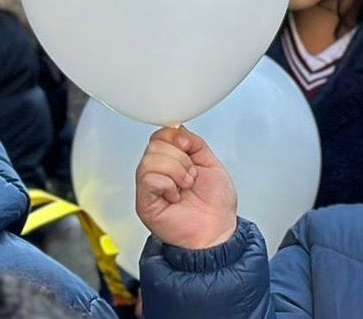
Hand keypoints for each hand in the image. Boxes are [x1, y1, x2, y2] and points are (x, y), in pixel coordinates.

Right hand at [135, 126, 238, 250]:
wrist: (217, 232)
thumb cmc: (215, 207)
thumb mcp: (210, 163)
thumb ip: (195, 143)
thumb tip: (179, 130)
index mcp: (172, 162)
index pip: (161, 135)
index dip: (175, 136)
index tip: (188, 146)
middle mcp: (157, 173)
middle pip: (155, 144)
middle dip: (181, 158)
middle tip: (191, 176)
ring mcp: (149, 187)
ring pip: (151, 160)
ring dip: (177, 171)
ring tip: (185, 186)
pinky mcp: (144, 202)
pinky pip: (149, 178)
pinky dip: (168, 185)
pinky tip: (175, 196)